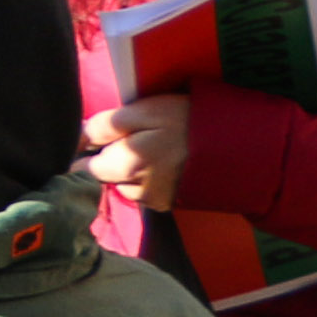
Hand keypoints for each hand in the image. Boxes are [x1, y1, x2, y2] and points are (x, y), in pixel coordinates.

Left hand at [85, 90, 192, 213]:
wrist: (240, 147)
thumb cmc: (187, 121)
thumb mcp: (144, 111)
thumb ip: (105, 126)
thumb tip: (76, 136)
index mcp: (125, 167)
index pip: (84, 166)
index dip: (84, 149)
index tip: (96, 136)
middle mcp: (136, 190)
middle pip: (103, 177)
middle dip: (106, 159)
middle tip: (128, 137)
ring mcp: (154, 201)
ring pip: (123, 185)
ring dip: (125, 170)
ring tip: (147, 148)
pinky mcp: (169, 205)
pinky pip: (142, 192)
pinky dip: (143, 179)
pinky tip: (160, 162)